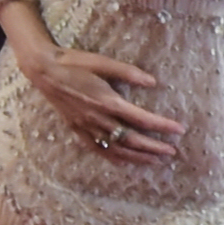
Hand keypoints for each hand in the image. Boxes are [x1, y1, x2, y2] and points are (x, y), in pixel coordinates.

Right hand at [15, 40, 182, 161]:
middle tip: (172, 152)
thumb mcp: (103, 61)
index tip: (178, 130)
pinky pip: (98, 150)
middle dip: (153, 147)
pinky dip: (114, 158)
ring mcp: (87, 127)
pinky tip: (126, 163)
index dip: (161, 126)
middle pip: (131, 139)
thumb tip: (153, 82)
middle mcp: (98, 118)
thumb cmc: (74, 62)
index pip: (140, 118)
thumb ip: (128, 73)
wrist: (44, 70)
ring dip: (137, 157)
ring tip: (155, 162)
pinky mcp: (78, 130)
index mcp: (107, 100)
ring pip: (116, 148)